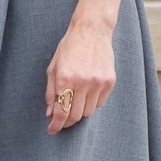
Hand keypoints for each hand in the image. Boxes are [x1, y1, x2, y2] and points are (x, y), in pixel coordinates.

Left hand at [44, 14, 115, 133]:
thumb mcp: (54, 67)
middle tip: (62, 119)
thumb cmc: (69, 48)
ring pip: (88, 112)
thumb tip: (50, 113)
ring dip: (79, 111)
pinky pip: (100, 103)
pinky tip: (87, 92)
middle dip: (67, 121)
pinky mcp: (110, 81)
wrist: (92, 30)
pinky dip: (92, 103)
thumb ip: (50, 91)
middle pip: (75, 116)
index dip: (56, 125)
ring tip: (75, 101)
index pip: (61, 111)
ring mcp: (98, 82)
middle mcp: (83, 82)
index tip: (52, 130)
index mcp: (65, 78)